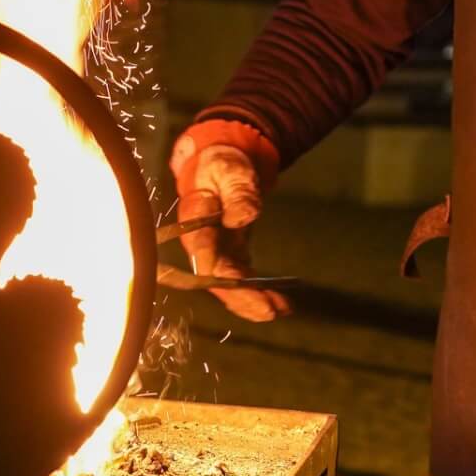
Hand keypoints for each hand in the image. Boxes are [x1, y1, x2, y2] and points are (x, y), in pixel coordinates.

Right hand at [174, 137, 290, 321]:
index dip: (217, 270)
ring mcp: (213, 254)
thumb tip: (243, 216)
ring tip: (281, 310)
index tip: (239, 285)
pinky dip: (260, 294)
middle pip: (216, 276)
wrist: (220, 168)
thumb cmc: (222, 165)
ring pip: (229, 285)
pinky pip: (242, 282)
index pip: (202, 249)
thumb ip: (237, 191)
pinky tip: (282, 305)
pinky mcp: (228, 259)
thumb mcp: (230, 170)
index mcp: (193, 219)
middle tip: (269, 310)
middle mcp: (199, 244)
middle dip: (241, 296)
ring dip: (253, 301)